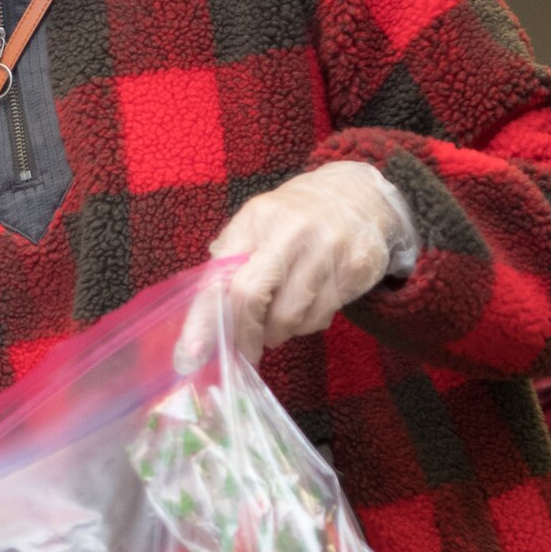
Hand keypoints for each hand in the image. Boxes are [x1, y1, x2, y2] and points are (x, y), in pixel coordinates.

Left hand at [209, 161, 417, 363]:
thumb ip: (229, 262)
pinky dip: (306, 325)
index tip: (190, 354)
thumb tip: (203, 320)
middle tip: (246, 349)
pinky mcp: (354, 270)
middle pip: (251, 298)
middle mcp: (290, 233)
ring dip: (277, 333)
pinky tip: (307, 308)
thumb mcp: (258, 223)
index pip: (220, 276)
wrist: (361, 196)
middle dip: (244, 335)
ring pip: (289, 317)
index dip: (203, 320)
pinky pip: (320, 318)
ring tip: (278, 323)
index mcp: (256, 220)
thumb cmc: (296, 217)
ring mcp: (325, 251)